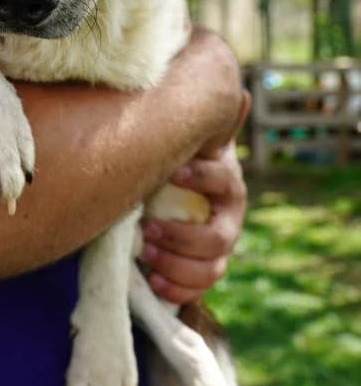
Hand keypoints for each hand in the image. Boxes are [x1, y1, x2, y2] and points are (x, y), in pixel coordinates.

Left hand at [140, 93, 249, 304]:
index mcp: (225, 182)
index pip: (224, 183)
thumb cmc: (175, 159)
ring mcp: (216, 247)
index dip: (202, 178)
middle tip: (148, 229)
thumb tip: (239, 95)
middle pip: (220, 238)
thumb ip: (203, 122)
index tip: (173, 172)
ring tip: (146, 253)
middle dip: (183, 237)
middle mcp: (226, 217)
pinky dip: (177, 290)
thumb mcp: (184, 140)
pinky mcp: (200, 269)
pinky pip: (198, 290)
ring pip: (211, 269)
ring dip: (177, 266)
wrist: (171, 189)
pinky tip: (153, 281)